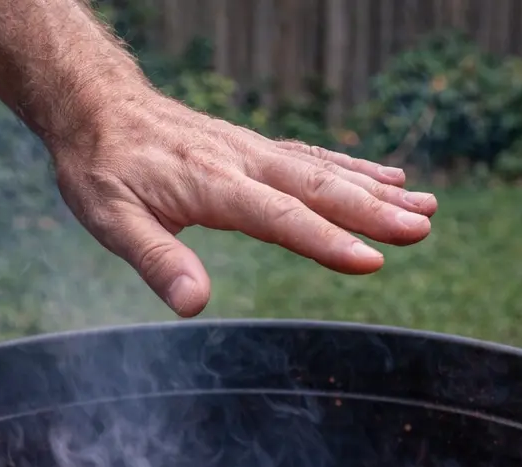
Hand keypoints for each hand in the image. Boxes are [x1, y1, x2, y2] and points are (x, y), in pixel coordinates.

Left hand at [48, 90, 437, 317]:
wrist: (95, 107)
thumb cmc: (101, 167)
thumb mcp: (111, 221)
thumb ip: (157, 261)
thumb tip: (194, 304)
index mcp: (213, 184)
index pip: (280, 218)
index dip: (326, 241)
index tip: (371, 260)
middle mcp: (243, 162)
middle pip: (318, 189)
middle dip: (373, 212)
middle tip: (422, 229)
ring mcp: (253, 152)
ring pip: (325, 171)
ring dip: (377, 191)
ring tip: (426, 209)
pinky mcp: (255, 149)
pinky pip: (314, 158)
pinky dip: (355, 168)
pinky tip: (389, 178)